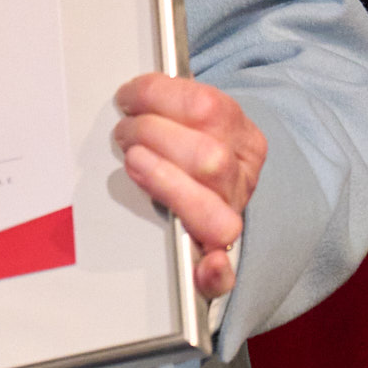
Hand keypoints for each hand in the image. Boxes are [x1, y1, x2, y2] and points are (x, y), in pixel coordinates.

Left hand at [113, 73, 266, 300]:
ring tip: (134, 163)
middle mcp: (242, 177)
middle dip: (154, 138)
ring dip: (165, 183)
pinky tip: (205, 266)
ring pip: (213, 211)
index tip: (127, 98)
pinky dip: (214, 272)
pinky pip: (224, 274)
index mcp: (241, 136)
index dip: (158, 97)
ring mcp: (231, 218)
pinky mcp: (218, 259)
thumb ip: (167, 103)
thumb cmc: (188, 146)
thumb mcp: (189, 116)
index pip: (207, 108)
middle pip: (210, 160)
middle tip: (125, 134)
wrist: (217, 188)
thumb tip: (130, 94)